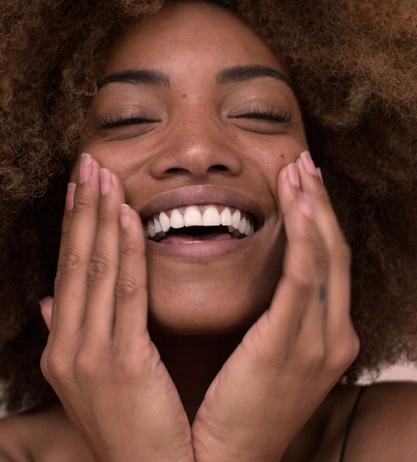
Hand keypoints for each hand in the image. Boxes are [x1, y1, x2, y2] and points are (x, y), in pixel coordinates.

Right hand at [40, 154, 193, 461]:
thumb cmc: (131, 424)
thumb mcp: (90, 380)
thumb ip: (69, 334)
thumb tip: (49, 302)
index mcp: (61, 349)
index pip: (66, 272)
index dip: (72, 227)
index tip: (78, 188)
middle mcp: (66, 347)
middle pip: (74, 262)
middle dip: (81, 209)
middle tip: (88, 163)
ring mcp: (88, 357)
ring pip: (94, 271)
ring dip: (99, 218)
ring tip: (103, 176)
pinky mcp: (121, 364)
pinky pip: (126, 295)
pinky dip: (126, 253)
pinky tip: (127, 217)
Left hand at [191, 152, 359, 461]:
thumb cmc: (238, 406)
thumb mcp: (264, 357)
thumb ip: (271, 318)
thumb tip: (260, 282)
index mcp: (324, 336)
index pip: (326, 263)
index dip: (318, 219)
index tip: (301, 184)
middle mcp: (332, 335)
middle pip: (332, 252)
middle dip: (319, 203)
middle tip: (302, 163)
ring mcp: (318, 343)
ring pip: (323, 258)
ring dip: (312, 209)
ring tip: (298, 170)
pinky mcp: (289, 347)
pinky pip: (303, 280)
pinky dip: (304, 239)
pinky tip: (297, 204)